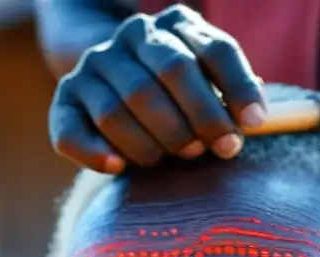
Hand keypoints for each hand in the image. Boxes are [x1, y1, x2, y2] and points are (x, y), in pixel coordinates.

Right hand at [49, 4, 264, 173]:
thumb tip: (253, 117)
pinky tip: (120, 167)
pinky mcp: (65, 97)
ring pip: (122, 106)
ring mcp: (95, 64)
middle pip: (172, 70)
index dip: (238, 86)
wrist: (113, 76)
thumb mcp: (209, 83)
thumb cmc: (179, 95)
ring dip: (156, 141)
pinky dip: (96, 153)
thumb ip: (230, 95)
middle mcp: (134, 36)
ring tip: (177, 157)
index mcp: (177, 26)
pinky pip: (73, 131)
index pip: (215, 49)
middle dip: (203, 117)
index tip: (254, 124)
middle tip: (222, 149)